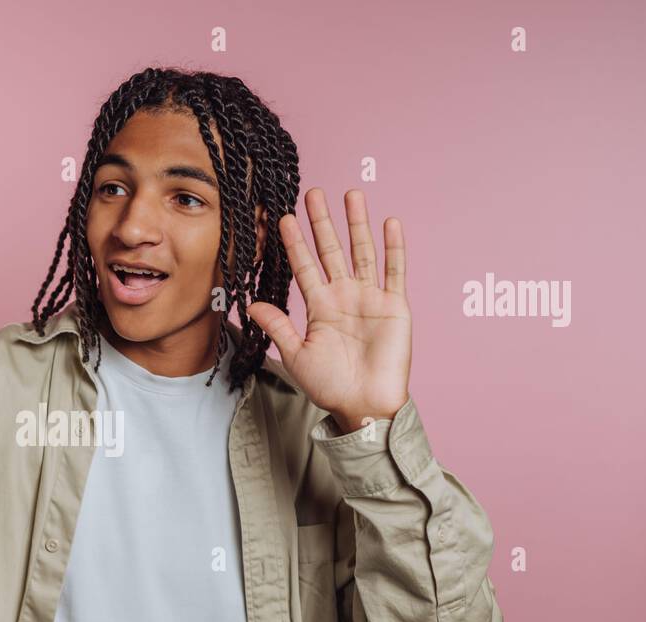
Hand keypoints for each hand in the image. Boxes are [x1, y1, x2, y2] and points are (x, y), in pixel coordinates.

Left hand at [245, 188, 410, 432]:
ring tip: (351, 194)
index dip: (295, 244)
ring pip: (362, 252)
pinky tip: (388, 221)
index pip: (304, 267)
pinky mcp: (395, 305)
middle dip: (322, 222)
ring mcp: (370, 298)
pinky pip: (395, 271)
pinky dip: (393, 247)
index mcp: (319, 307)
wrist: (364, 405)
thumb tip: (250, 303)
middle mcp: (344, 296)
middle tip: (313, 193)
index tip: (283, 218)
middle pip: (331, 250)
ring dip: (356, 224)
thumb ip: (278, 326)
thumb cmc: (330, 386)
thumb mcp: (296, 355)